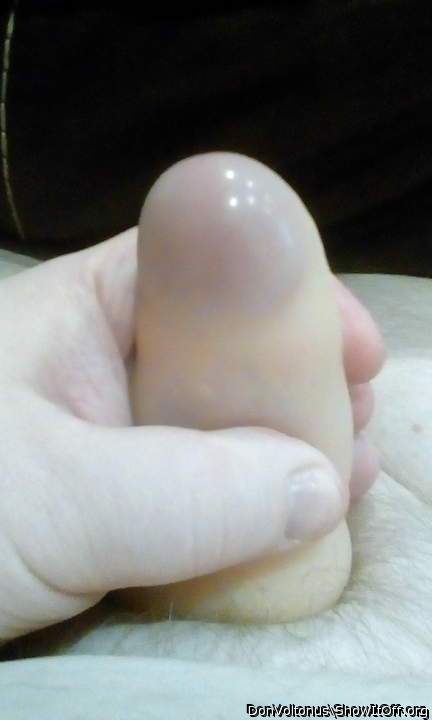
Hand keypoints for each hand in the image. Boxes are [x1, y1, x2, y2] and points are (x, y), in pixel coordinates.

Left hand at [0, 229, 382, 641]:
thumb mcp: (49, 498)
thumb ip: (183, 494)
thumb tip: (320, 486)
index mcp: (82, 318)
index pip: (204, 275)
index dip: (288, 301)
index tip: (354, 351)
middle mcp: (101, 371)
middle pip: (224, 357)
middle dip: (301, 386)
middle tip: (360, 429)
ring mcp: (107, 445)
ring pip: (216, 432)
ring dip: (287, 453)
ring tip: (350, 480)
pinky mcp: (107, 513)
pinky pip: (196, 499)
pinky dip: (248, 512)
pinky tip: (296, 529)